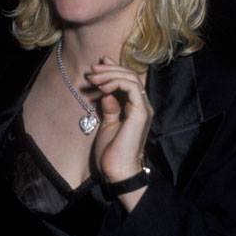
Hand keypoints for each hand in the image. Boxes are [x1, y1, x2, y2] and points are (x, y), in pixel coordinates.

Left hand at [87, 56, 152, 182]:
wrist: (117, 171)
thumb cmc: (112, 153)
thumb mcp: (107, 124)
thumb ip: (110, 108)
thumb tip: (107, 93)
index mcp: (136, 108)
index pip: (128, 81)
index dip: (114, 69)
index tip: (97, 65)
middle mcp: (143, 106)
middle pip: (130, 76)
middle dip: (109, 69)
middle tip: (91, 70)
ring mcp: (144, 109)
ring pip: (131, 78)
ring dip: (110, 74)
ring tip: (93, 77)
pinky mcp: (141, 113)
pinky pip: (131, 88)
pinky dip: (115, 83)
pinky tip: (101, 87)